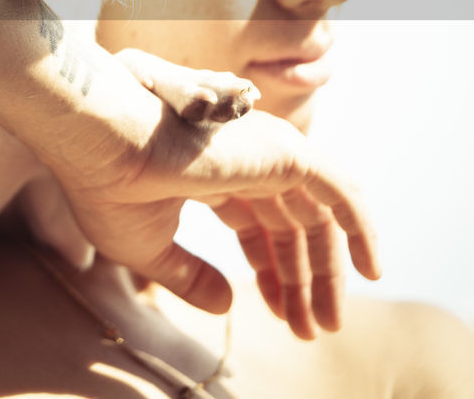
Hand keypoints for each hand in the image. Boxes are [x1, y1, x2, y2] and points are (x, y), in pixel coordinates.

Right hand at [52, 102, 379, 339]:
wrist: (103, 145)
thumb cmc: (110, 188)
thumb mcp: (149, 248)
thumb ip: (190, 277)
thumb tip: (227, 305)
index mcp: (209, 173)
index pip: (256, 225)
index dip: (269, 272)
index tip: (281, 316)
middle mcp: (243, 160)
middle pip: (290, 225)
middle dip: (301, 279)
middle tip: (313, 329)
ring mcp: (266, 154)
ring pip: (316, 216)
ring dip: (326, 271)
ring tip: (328, 321)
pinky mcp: (285, 154)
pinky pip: (340, 194)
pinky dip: (361, 228)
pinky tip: (370, 270)